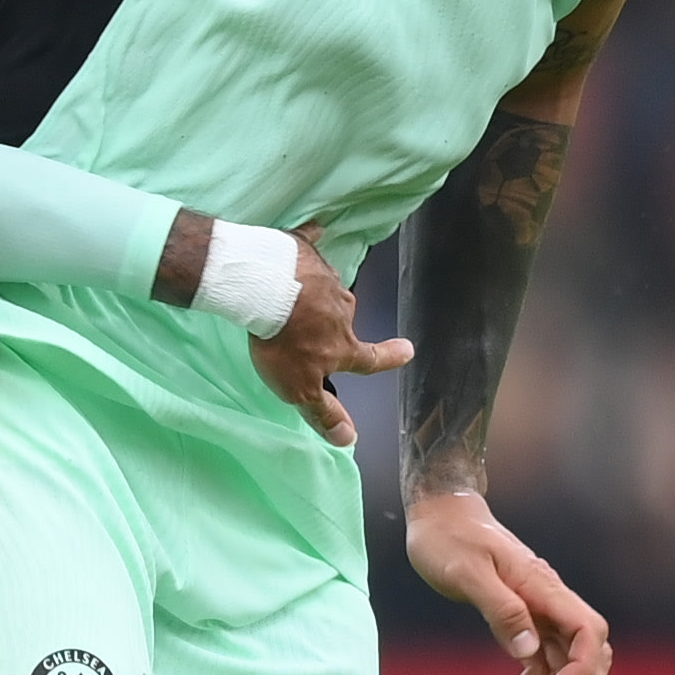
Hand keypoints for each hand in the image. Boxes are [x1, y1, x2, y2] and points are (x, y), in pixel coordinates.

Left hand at [253, 223, 411, 444]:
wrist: (265, 290)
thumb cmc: (284, 344)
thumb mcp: (300, 389)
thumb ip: (324, 413)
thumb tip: (349, 440)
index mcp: (342, 344)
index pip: (370, 358)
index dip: (389, 357)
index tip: (409, 350)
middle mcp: (343, 310)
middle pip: (344, 319)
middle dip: (334, 322)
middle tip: (309, 326)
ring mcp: (325, 279)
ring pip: (325, 288)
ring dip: (314, 292)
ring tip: (291, 294)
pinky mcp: (305, 251)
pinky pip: (310, 246)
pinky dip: (308, 246)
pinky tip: (311, 234)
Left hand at [405, 489, 613, 674]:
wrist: (437, 515)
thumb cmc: (448, 538)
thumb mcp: (466, 571)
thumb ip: (499, 608)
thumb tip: (527, 650)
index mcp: (544, 589)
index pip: (588, 633)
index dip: (584, 668)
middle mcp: (550, 604)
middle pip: (587, 658)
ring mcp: (538, 615)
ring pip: (563, 668)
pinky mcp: (520, 623)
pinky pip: (535, 664)